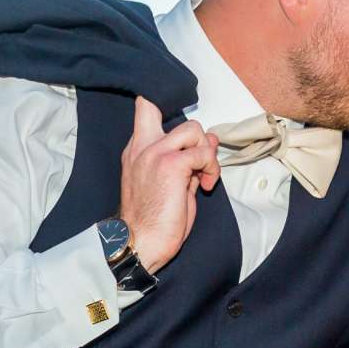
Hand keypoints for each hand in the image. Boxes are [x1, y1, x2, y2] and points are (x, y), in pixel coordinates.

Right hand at [118, 96, 219, 273]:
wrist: (140, 244)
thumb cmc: (151, 222)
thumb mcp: (171, 184)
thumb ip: (187, 159)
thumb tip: (209, 141)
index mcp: (137, 150)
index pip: (145, 108)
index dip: (164, 103)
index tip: (184, 130)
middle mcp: (143, 147)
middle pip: (166, 109)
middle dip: (191, 132)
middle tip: (198, 159)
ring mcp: (156, 153)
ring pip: (193, 129)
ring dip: (206, 152)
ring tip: (203, 176)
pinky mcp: (172, 164)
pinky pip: (204, 153)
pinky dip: (211, 169)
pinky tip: (205, 186)